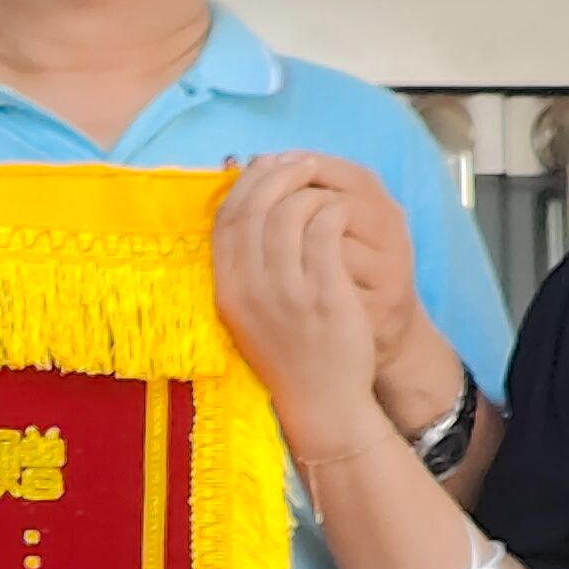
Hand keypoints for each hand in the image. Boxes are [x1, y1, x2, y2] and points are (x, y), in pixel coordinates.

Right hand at [209, 156, 396, 416]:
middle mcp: (249, 289)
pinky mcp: (323, 295)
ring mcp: (286, 293)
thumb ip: (247, 264)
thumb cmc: (290, 352)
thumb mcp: (252, 311)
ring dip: (308, 190)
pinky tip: (343, 211)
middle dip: (278, 175)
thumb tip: (252, 205)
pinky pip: (324, 230)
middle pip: (253, 208)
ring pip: (288, 214)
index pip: (225, 218)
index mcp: (227, 289)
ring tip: (325, 188)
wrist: (322, 402)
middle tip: (303, 165)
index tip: (269, 166)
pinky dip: (332, 209)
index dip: (246, 183)